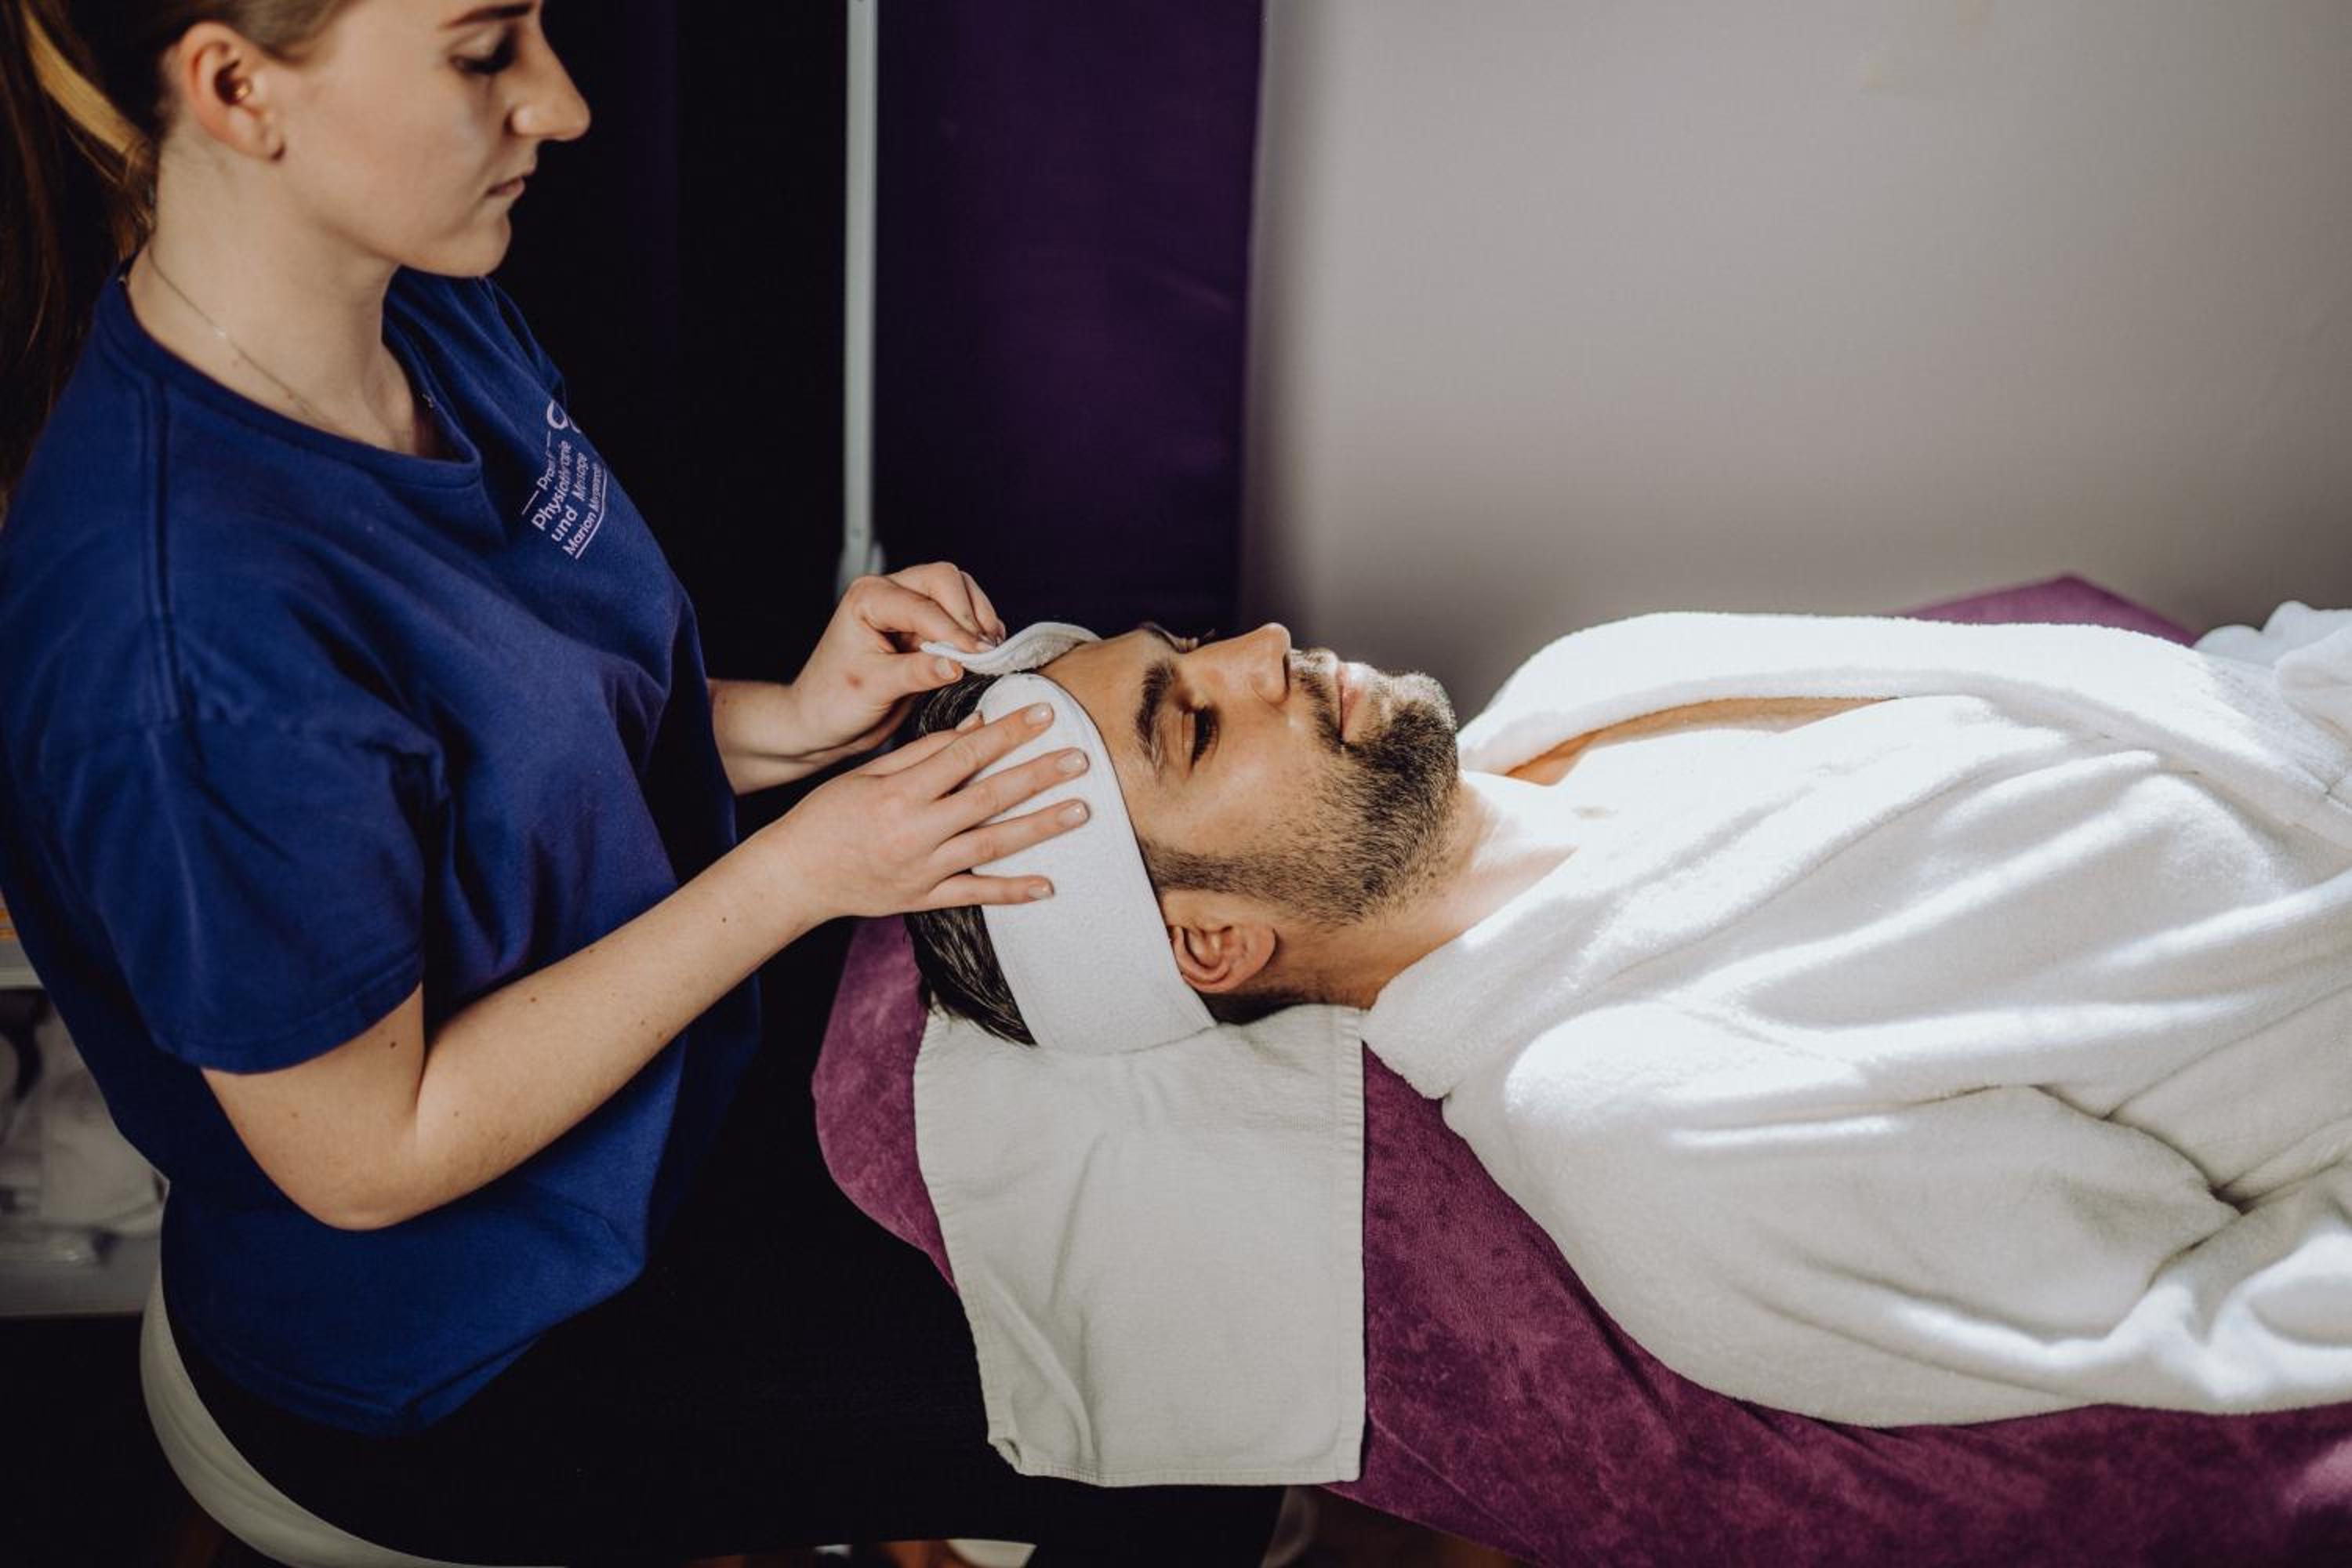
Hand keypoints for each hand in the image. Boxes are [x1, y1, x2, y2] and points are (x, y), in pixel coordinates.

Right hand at [767, 698, 1089, 916]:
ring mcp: (922, 868)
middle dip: (1038, 775)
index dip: (1008, 732)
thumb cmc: (827, 816)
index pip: (964, 754)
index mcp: (899, 792)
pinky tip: (1048, 885)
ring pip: (992, 844)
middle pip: (989, 797)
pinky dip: (1012, 891)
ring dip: (1040, 827)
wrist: (795, 875)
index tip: (1044, 713)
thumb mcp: (868, 773)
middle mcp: (915, 830)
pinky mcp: (924, 898)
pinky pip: (975, 894)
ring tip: (1081, 810)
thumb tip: (976, 726)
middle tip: (1080, 758)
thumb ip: (923, 751)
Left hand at [783, 564, 1010, 767]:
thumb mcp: (873, 688)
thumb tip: (957, 664)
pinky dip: (977, 632)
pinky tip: (980, 655)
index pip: (923, 605)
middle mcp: (890, 594)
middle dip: (970, 614)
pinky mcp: (925, 629)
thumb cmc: (833, 702)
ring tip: (985, 654)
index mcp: (869, 598)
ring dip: (978, 620)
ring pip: (959, 592)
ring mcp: (909, 608)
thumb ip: (916, 673)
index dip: (955, 630)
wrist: (823, 721)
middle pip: (946, 580)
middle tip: (984, 652)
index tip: (979, 656)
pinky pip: (961, 616)